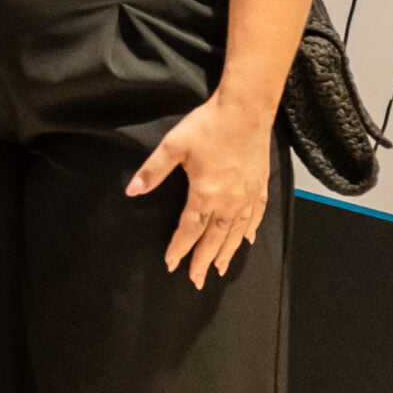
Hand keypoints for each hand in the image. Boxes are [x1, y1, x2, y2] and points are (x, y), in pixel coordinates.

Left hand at [127, 94, 274, 288]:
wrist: (245, 111)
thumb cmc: (207, 126)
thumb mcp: (173, 146)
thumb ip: (152, 171)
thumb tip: (132, 191)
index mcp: (206, 194)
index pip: (190, 229)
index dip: (179, 248)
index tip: (171, 264)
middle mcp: (229, 201)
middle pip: (214, 238)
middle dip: (203, 261)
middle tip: (197, 281)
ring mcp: (248, 196)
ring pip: (236, 233)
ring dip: (226, 252)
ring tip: (219, 269)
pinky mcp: (260, 187)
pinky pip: (256, 216)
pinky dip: (249, 231)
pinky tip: (247, 241)